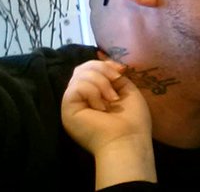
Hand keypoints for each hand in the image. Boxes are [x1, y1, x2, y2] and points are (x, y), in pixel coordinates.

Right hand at [61, 60, 156, 187]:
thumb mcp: (126, 91)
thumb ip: (113, 76)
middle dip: (102, 69)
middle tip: (117, 81)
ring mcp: (72, 103)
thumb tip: (103, 59)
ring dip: (102, 83)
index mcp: (94, 95)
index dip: (104, 64)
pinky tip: (101, 108)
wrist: (128, 140)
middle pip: (82, 68)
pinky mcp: (67, 107)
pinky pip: (77, 86)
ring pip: (80, 74)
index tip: (121, 70)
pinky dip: (94, 92)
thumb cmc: (132, 120)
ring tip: (111, 100)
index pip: (89, 69)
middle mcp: (81, 98)